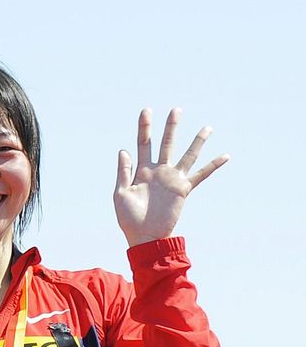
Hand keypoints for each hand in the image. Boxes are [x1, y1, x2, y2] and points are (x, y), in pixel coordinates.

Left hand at [114, 108, 227, 246]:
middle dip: (171, 127)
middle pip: (166, 144)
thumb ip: (124, 172)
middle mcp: (158, 171)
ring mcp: (172, 179)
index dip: (145, 127)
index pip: (144, 143)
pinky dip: (213, 166)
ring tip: (207, 127)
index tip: (146, 110)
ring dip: (197, 142)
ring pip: (187, 156)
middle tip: (176, 109)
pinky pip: (201, 175)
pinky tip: (226, 155)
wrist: (143, 236)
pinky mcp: (183, 189)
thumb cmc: (128, 217)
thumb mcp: (120, 193)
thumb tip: (124, 150)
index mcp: (141, 170)